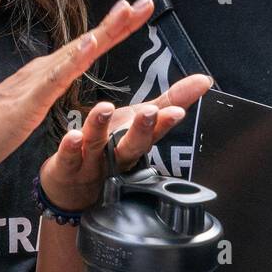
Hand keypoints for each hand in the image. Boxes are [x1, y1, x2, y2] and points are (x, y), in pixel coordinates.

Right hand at [0, 0, 154, 187]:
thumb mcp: (26, 112)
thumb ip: (42, 96)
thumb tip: (53, 86)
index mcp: (45, 75)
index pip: (86, 47)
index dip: (114, 29)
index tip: (137, 11)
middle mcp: (42, 71)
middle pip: (88, 41)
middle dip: (120, 22)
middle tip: (147, 2)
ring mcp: (34, 82)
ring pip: (76, 52)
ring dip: (104, 31)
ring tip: (127, 12)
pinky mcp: (28, 100)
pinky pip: (56, 77)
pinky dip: (74, 59)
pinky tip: (90, 45)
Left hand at [38, 74, 213, 211]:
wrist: (73, 192)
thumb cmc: (110, 151)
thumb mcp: (138, 122)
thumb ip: (170, 101)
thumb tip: (204, 80)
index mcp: (135, 142)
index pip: (154, 132)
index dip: (165, 123)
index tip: (177, 112)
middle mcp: (116, 155)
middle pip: (132, 145)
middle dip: (142, 130)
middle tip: (149, 113)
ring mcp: (92, 163)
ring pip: (98, 146)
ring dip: (101, 128)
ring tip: (104, 108)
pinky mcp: (67, 169)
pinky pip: (69, 158)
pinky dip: (71, 148)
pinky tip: (73, 136)